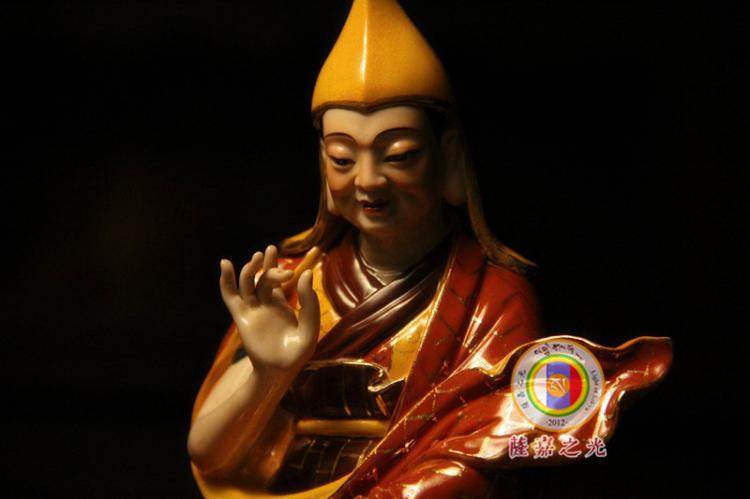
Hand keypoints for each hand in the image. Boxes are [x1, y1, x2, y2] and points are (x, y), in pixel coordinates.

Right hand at [219, 245, 319, 374]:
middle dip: (269, 268)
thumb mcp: (310, 327)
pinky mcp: (241, 317)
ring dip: (251, 268)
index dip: (276, 265)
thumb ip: (310, 302)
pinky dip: (226, 280)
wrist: (279, 372)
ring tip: (257, 258)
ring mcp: (252, 310)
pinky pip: (230, 296)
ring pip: (246, 283)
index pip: (275, 279)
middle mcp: (264, 305)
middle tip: (282, 268)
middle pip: (262, 278)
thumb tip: (306, 273)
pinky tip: (225, 264)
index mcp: (280, 305)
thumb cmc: (297, 353)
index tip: (288, 263)